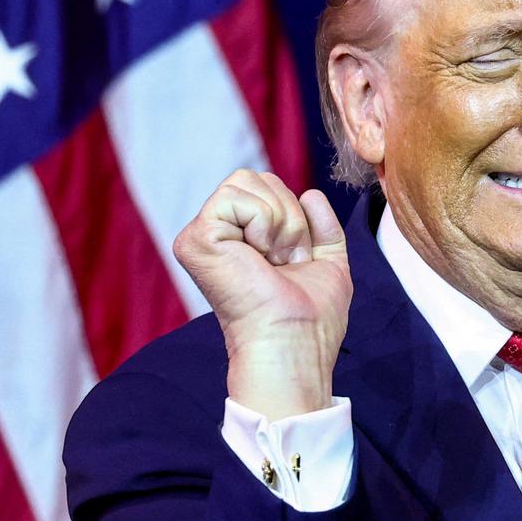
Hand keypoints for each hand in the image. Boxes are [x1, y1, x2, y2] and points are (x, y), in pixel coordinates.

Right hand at [173, 170, 352, 420]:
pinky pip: (237, 196)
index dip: (296, 218)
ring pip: (247, 180)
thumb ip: (323, 228)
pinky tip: (258, 257)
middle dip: (289, 216)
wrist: (295, 344)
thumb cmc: (312, 319)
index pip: (269, 187)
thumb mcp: (327, 263)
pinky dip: (262, 222)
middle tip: (284, 261)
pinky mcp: (194, 239)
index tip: (296, 261)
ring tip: (272, 261)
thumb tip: (310, 194)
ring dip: (279, 221)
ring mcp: (202, 235)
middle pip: (258, 177)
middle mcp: (217, 235)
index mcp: (242, 240)